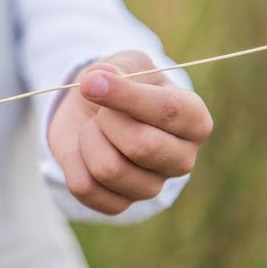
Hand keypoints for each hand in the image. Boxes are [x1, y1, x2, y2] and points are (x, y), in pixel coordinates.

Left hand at [47, 51, 213, 215]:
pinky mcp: (120, 204)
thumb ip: (117, 67)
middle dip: (106, 121)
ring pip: (108, 170)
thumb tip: (99, 79)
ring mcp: (152, 186)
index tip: (91, 82)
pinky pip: (86, 188)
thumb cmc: (119, 84)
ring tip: (93, 130)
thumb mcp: (124, 64)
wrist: (93, 110)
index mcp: (194, 119)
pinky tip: (82, 151)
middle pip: (141, 146)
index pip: (167, 112)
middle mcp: (181, 158)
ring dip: (88, 141)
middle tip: (101, 111)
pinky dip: (72, 163)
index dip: (125, 96)